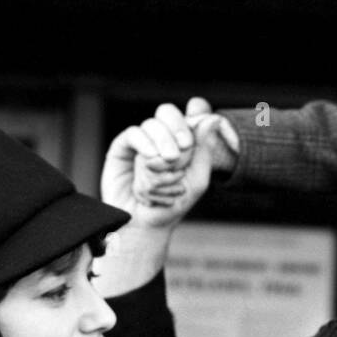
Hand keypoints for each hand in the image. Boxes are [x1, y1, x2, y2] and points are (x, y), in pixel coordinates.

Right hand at [101, 99, 237, 230]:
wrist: (146, 224)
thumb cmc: (173, 205)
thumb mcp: (197, 179)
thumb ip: (204, 149)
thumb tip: (213, 117)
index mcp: (182, 141)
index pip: (189, 113)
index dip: (193, 116)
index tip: (192, 139)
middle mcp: (162, 137)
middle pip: (167, 112)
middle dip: (177, 129)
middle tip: (181, 151)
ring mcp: (142, 141)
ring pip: (151, 124)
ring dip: (162, 142)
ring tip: (167, 163)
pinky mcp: (123, 147)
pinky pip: (133, 133)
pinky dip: (144, 142)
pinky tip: (151, 157)